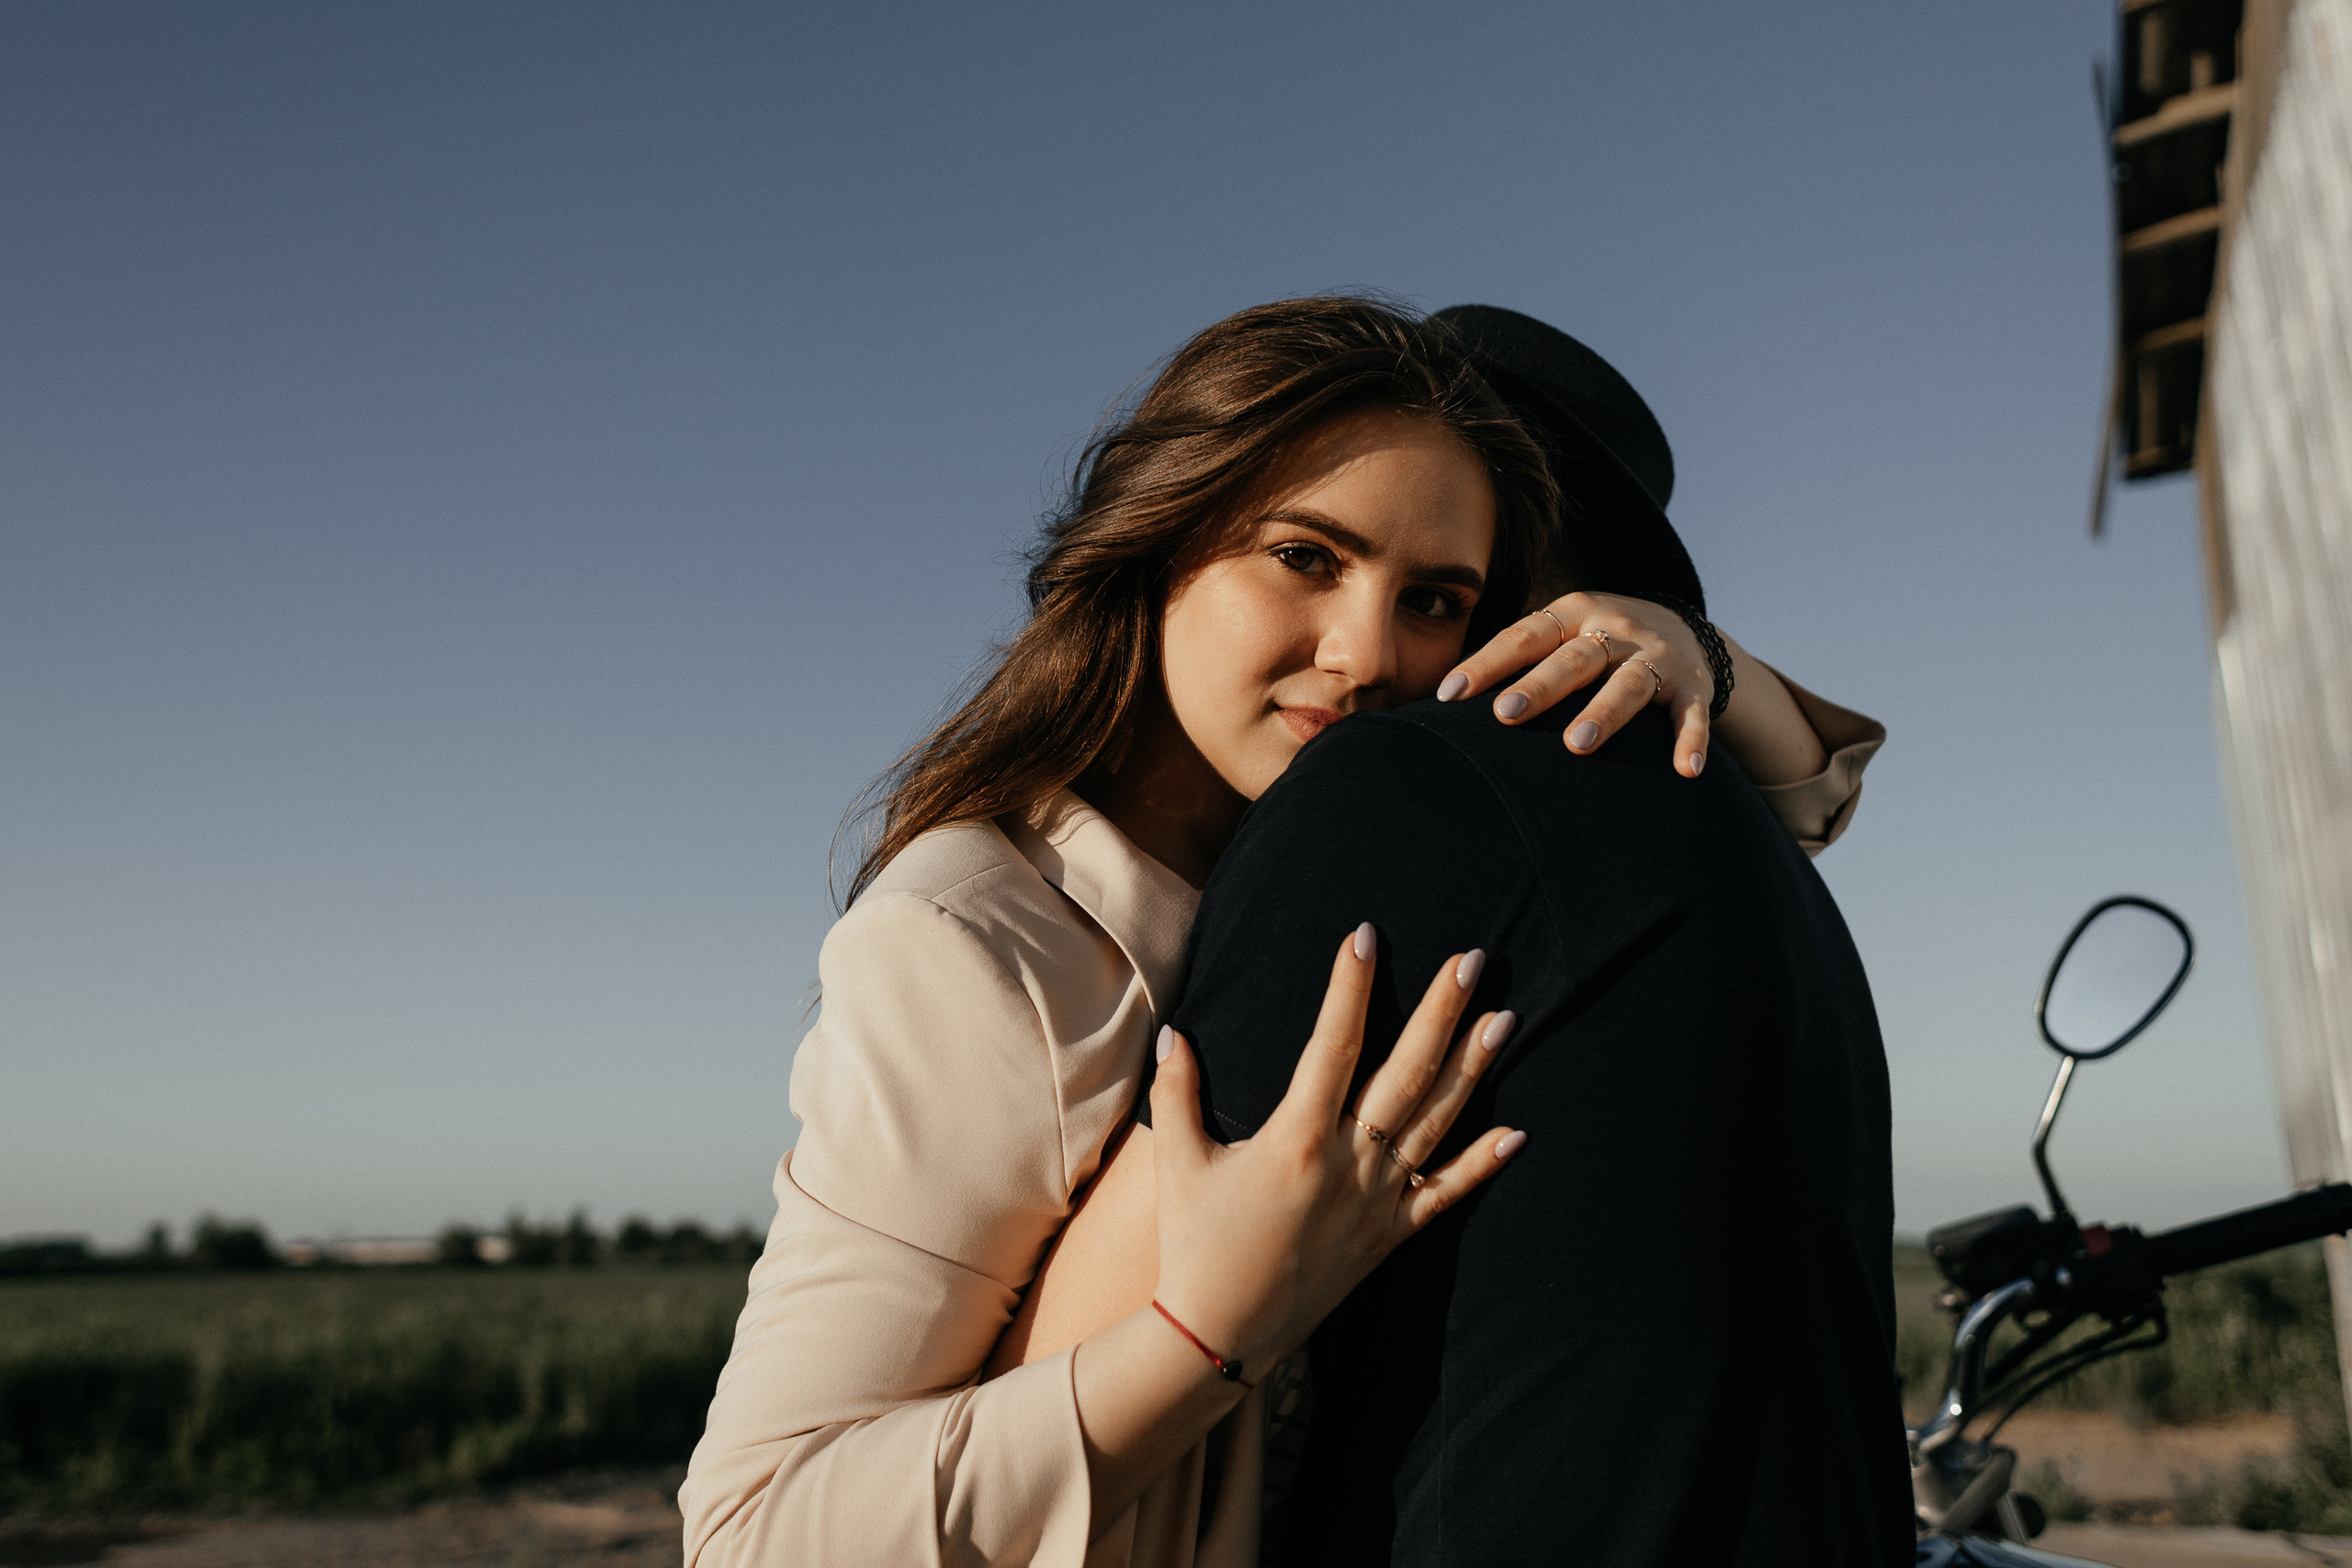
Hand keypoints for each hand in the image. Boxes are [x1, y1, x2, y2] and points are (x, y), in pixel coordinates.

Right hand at [1146, 925, 1523, 1378]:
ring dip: (1472, 1068)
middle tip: (1471, 960)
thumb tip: (1173, 1032)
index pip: (1332, 1044)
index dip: (1349, 987)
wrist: (1218, 1336)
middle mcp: (1347, 1164)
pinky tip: (1518, 1132)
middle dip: (1440, 1011)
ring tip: (1504, 1018)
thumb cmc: (1194, 1245)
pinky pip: (1444, 1195)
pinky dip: (1481, 1164)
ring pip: (1435, 1122)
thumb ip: (1176, 1093)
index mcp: (1295, 1138)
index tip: (1365, 936)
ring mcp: (1375, 1202)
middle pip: (1405, 1073)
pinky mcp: (1389, 1237)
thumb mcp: (1177, 1162)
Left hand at [1437, 591, 1714, 777]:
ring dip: (1604, 714)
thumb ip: (1517, 660)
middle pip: (1572, 659)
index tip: (1449, 694)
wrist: (1689, 633)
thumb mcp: (1562, 635)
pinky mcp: (1693, 686)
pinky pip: (1691, 714)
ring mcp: (1655, 657)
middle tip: (1506, 715)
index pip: (1523, 636)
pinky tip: (1684, 770)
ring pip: (1627, 685)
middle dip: (1539, 687)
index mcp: (1572, 614)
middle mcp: (1614, 630)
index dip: (1486, 664)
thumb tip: (1443, 700)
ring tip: (1578, 745)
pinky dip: (1689, 740)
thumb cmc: (1599, 644)